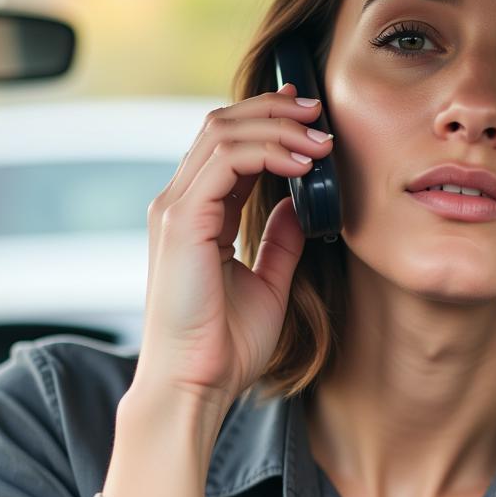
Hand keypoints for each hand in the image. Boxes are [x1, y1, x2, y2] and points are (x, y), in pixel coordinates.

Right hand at [134, 81, 333, 407]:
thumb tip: (298, 204)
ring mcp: (175, 209)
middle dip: (275, 111)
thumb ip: (279, 240)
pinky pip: (225, 162)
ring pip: (222, 133)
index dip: (268, 122)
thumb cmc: (224, 346)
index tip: (311, 118)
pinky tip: (302, 165)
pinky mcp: (181, 221)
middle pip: (221, 126)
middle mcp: (180, 204)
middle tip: (320, 112)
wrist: (196, 385)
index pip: (227, 146)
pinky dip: (267, 152)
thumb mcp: (268, 282)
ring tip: (320, 139)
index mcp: (196, 216)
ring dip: (277, 127)